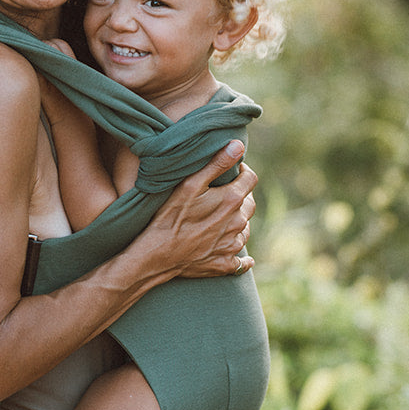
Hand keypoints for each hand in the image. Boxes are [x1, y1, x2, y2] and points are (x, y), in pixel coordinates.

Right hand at [145, 140, 256, 279]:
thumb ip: (217, 164)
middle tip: (223, 193)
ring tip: (220, 218)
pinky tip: (235, 252)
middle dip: (240, 195)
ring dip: (237, 221)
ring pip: (245, 228)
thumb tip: (238, 145)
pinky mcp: (225, 264)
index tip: (232, 170)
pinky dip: (240, 257)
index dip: (242, 171)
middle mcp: (238, 223)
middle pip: (249, 204)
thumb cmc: (170, 217)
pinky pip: (240, 261)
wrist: (158, 255)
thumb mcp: (189, 184)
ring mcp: (232, 245)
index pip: (250, 179)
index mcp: (232, 201)